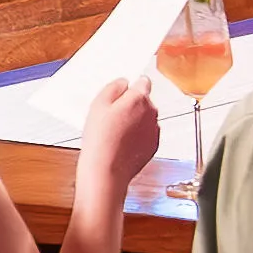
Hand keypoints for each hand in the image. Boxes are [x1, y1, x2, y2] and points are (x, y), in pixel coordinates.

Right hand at [75, 77, 161, 192]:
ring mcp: (154, 130)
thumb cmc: (101, 139)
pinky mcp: (153, 145)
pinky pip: (146, 134)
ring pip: (145, 118)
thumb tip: (124, 82)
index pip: (143, 82)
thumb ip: (114, 87)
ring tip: (114, 131)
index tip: (122, 91)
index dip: (131, 86)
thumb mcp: (98, 105)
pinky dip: (137, 135)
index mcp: (140, 99)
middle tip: (111, 115)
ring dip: (134, 121)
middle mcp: (152, 113)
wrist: (106, 170)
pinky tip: (121, 142)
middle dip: (131, 105)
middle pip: (144, 101)